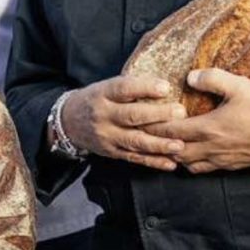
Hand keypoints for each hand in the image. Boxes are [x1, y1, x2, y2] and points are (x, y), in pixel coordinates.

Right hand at [61, 76, 186, 171]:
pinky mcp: (112, 152)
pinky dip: (153, 162)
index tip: (166, 87)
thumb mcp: (105, 87)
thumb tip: (166, 85)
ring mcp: (107, 136)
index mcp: (103, 94)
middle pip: (131, 116)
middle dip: (158, 115)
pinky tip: (170, 163)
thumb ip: (130, 88)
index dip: (145, 88)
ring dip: (159, 144)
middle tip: (181, 113)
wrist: (69, 121)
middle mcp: (104, 115)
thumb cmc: (96, 100)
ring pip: (135, 141)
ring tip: (180, 144)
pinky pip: (134, 158)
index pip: (124, 89)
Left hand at [144, 69, 249, 173]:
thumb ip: (213, 79)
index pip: (171, 131)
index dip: (152, 126)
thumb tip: (189, 77)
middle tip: (145, 133)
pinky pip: (202, 169)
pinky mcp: (230, 166)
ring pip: (186, 163)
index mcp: (209, 128)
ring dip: (173, 154)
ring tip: (164, 143)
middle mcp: (211, 148)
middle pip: (173, 151)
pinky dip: (189, 162)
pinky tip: (189, 152)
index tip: (139, 119)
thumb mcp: (240, 86)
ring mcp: (220, 160)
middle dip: (158, 143)